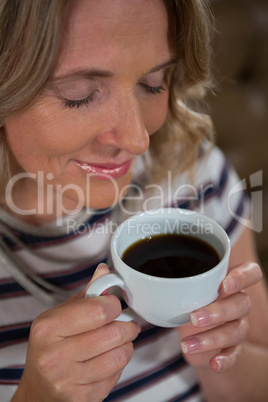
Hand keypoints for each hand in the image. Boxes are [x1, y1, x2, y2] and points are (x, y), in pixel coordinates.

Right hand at [15, 264, 139, 401]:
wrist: (38, 390)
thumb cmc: (51, 347)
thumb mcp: (60, 316)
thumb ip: (86, 294)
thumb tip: (105, 271)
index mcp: (48, 328)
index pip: (99, 310)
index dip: (114, 305)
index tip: (114, 306)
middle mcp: (54, 356)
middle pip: (113, 333)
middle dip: (126, 325)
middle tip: (125, 323)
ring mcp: (67, 380)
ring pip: (120, 355)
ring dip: (126, 345)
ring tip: (117, 341)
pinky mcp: (82, 399)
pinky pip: (117, 375)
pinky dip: (118, 365)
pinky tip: (107, 360)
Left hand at [177, 262, 261, 372]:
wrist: (193, 335)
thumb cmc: (188, 303)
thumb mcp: (182, 291)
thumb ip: (174, 283)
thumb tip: (141, 282)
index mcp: (230, 281)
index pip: (250, 273)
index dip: (242, 277)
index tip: (225, 284)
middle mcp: (238, 302)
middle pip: (242, 303)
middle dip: (218, 311)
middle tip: (194, 317)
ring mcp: (238, 325)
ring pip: (236, 330)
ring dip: (211, 338)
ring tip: (187, 343)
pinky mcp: (234, 348)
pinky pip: (235, 355)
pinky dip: (224, 360)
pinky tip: (213, 364)